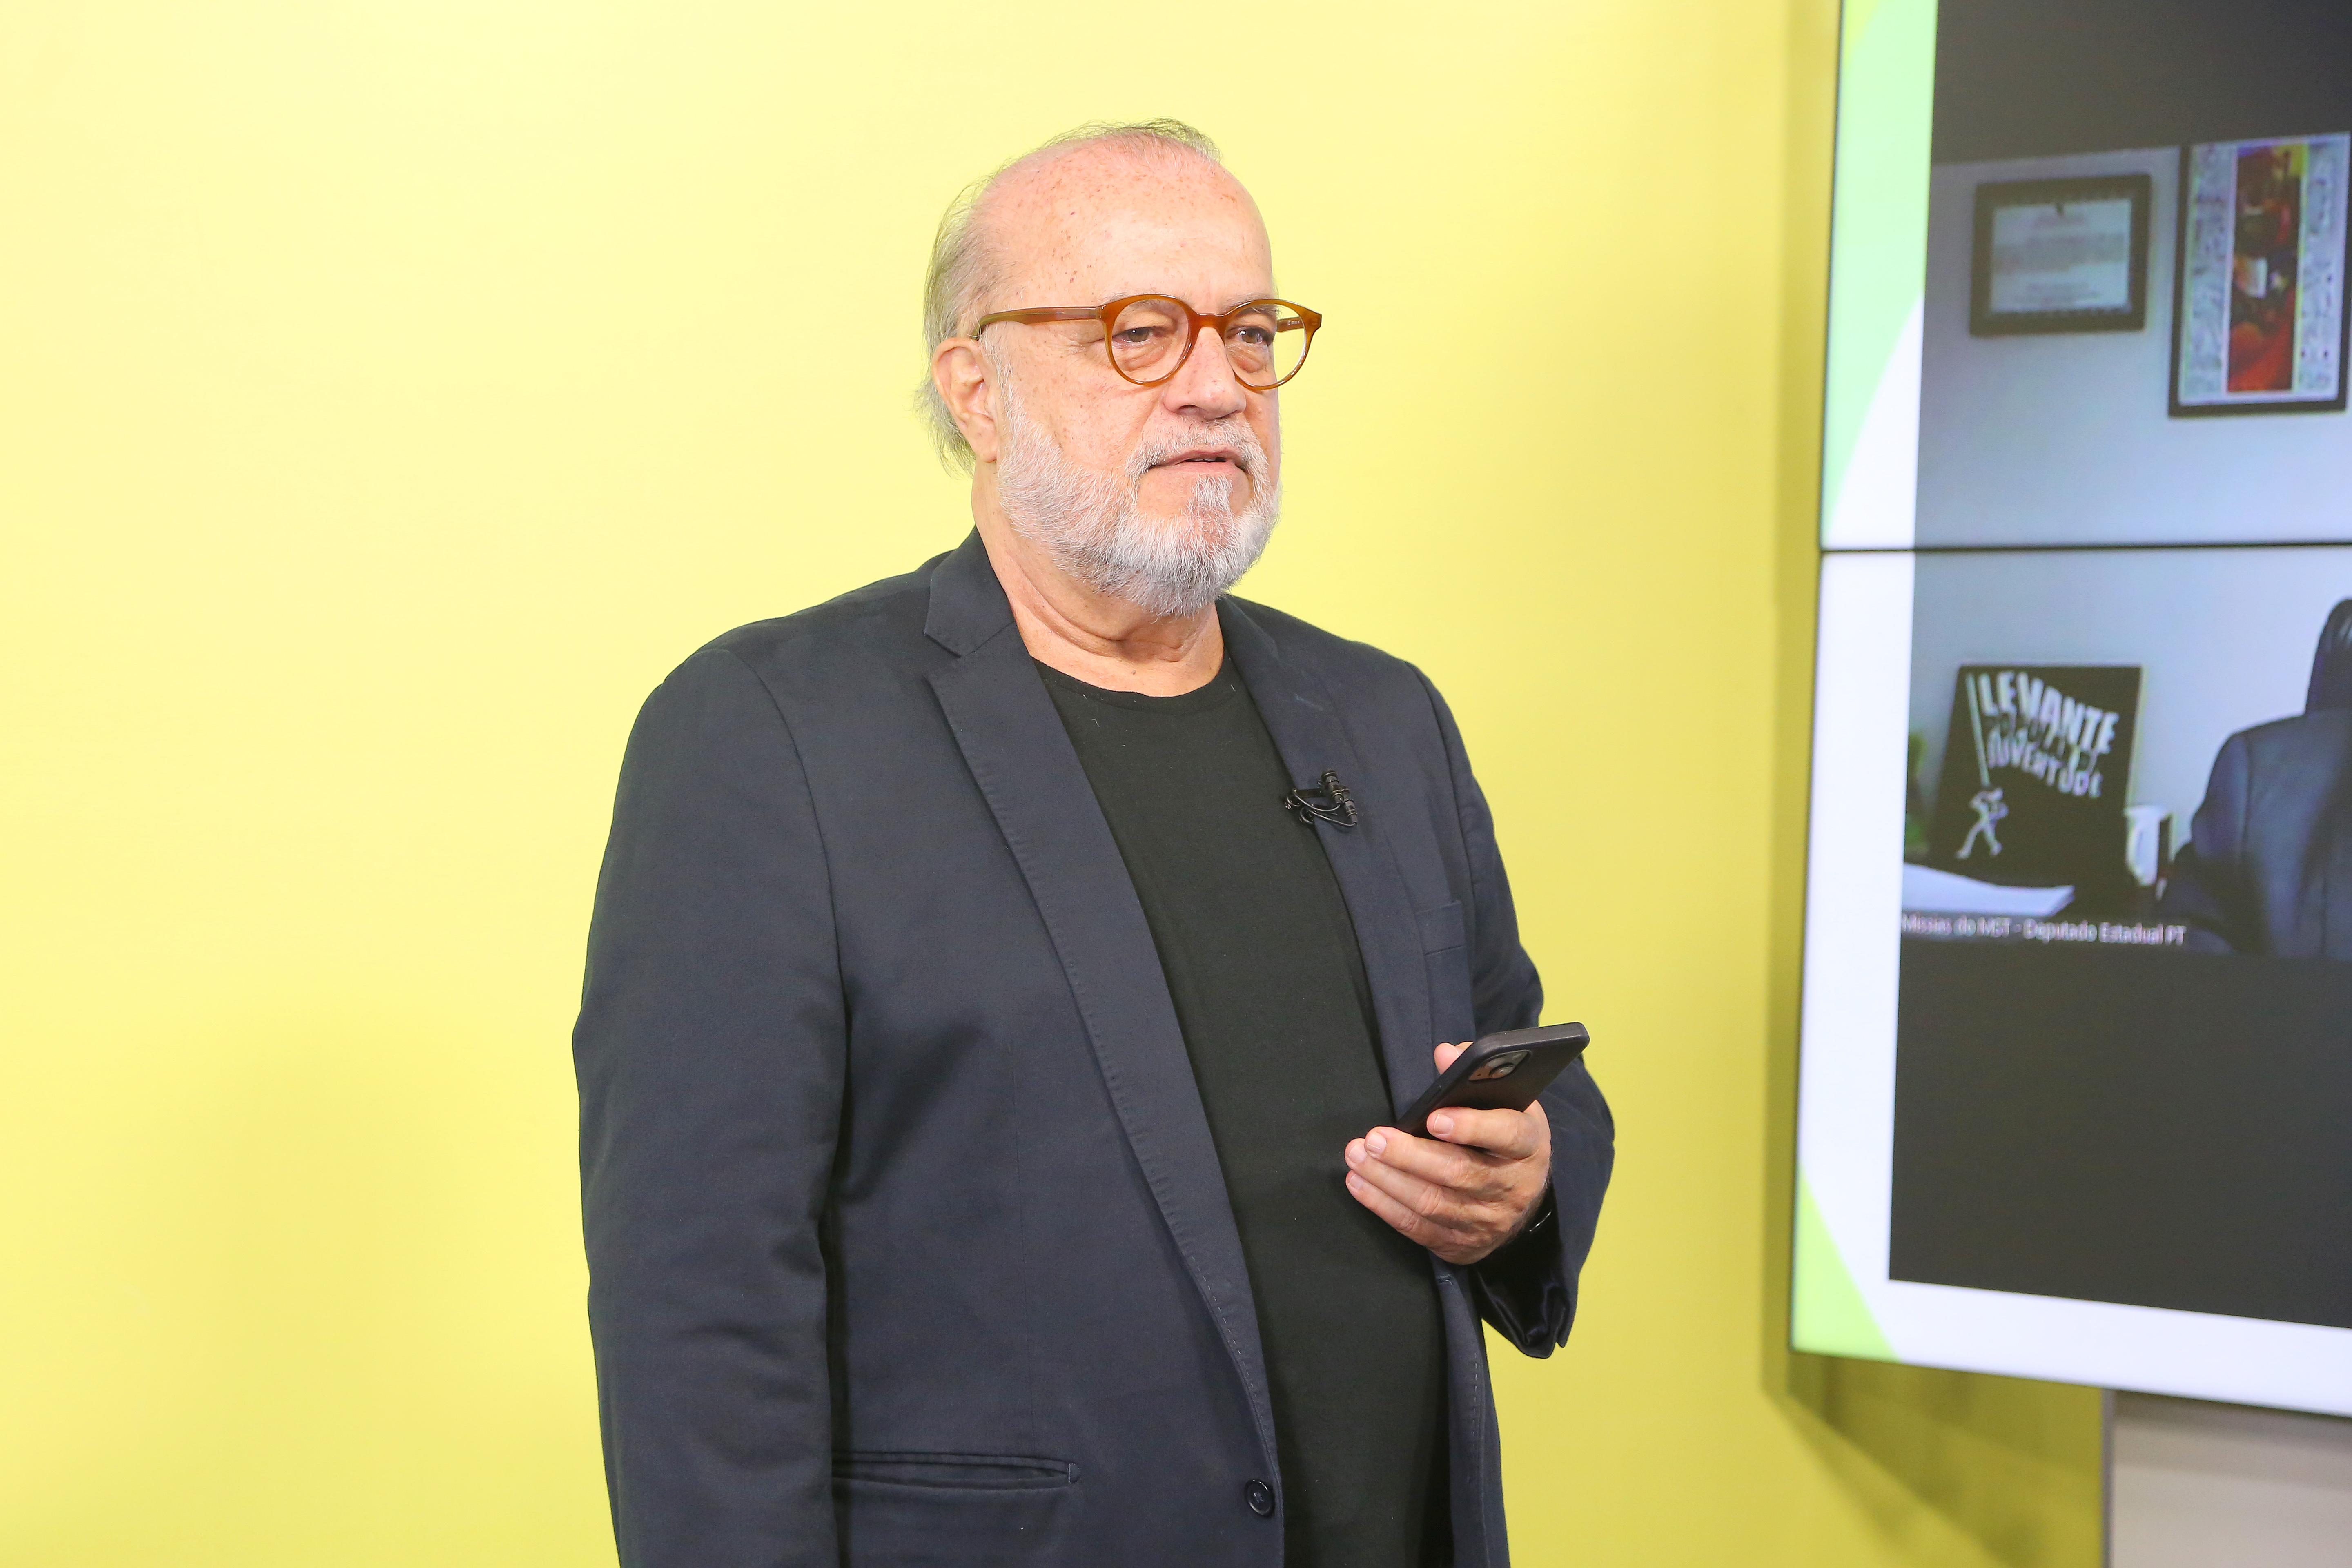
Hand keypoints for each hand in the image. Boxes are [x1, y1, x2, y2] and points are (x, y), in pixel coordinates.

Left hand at [1343, 1042, 1551, 1264]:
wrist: (1521, 1197)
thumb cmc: (1503, 1138)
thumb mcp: (1505, 1103)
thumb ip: (1475, 1076)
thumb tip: (1446, 1053)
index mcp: (1527, 1145)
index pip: (1507, 1135)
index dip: (1472, 1127)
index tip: (1434, 1117)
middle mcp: (1511, 1187)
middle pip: (1460, 1173)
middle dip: (1411, 1156)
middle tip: (1375, 1138)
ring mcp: (1487, 1220)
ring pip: (1433, 1203)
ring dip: (1388, 1180)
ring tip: (1357, 1156)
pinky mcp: (1462, 1243)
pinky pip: (1418, 1227)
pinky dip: (1384, 1206)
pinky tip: (1360, 1183)